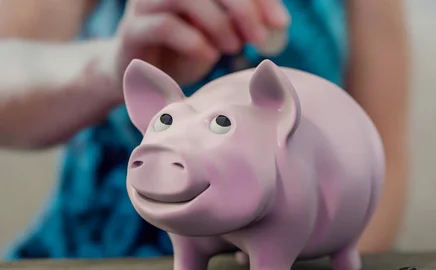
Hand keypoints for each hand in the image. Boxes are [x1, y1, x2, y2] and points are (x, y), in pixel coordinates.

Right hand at [105, 0, 290, 89]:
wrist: (144, 76)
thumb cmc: (188, 50)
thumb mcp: (221, 32)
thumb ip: (243, 22)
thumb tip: (278, 23)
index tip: (282, 23)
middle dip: (243, 8)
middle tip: (259, 37)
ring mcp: (145, 3)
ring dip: (218, 24)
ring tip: (232, 48)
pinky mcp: (133, 29)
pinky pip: (165, 25)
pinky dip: (193, 42)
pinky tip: (207, 56)